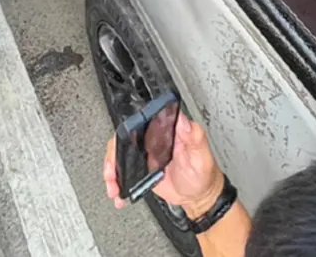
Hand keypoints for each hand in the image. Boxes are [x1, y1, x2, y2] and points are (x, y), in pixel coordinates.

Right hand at [103, 112, 223, 216]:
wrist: (198, 196)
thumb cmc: (203, 174)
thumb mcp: (202, 155)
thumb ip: (195, 137)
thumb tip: (183, 120)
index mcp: (168, 131)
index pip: (143, 120)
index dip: (129, 127)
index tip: (122, 139)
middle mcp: (154, 140)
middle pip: (125, 138)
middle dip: (114, 153)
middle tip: (113, 169)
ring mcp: (146, 154)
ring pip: (120, 154)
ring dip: (112, 168)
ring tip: (113, 184)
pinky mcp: (141, 169)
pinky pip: (123, 170)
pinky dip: (116, 180)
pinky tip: (117, 191)